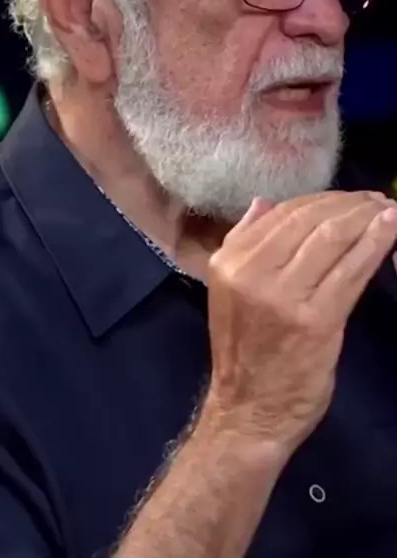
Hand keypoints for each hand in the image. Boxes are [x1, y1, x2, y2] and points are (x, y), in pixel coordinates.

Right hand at [204, 191, 396, 454]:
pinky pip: (352, 270)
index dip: (322, 199)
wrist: (249, 411)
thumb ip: (243, 243)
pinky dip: (376, 244)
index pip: (282, 213)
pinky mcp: (317, 320)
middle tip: (376, 199)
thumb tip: (264, 203)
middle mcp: (252, 272)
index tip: (349, 197)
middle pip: (310, 220)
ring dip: (367, 218)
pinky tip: (391, 230)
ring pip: (333, 238)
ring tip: (388, 209)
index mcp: (230, 261)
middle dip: (349, 204)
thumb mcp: (227, 290)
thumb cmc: (245, 352)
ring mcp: (284, 296)